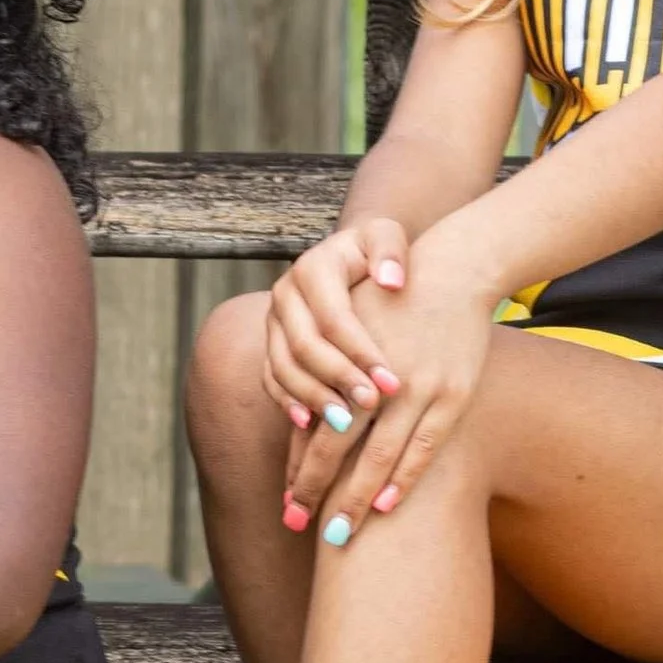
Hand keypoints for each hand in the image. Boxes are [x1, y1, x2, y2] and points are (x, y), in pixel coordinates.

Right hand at [264, 218, 409, 482]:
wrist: (351, 260)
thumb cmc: (377, 254)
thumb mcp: (386, 237)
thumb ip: (390, 251)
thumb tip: (392, 282)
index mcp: (313, 268)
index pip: (334, 317)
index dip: (360, 351)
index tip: (392, 382)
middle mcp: (285, 294)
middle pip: (304, 345)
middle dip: (338, 378)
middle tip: (371, 405)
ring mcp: (274, 323)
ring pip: (283, 367)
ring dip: (314, 397)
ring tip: (346, 425)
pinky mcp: (271, 345)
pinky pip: (272, 379)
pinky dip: (289, 402)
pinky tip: (311, 425)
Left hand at [285, 220, 499, 539]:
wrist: (453, 269)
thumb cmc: (394, 304)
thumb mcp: (354, 328)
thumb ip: (332, 372)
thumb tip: (305, 423)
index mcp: (346, 361)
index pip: (314, 423)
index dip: (299, 463)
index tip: (286, 500)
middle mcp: (376, 377)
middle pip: (336, 443)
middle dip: (315, 487)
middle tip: (296, 525)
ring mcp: (417, 388)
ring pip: (378, 454)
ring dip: (354, 497)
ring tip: (338, 535)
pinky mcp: (452, 394)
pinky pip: (424, 447)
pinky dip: (403, 479)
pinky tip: (384, 506)